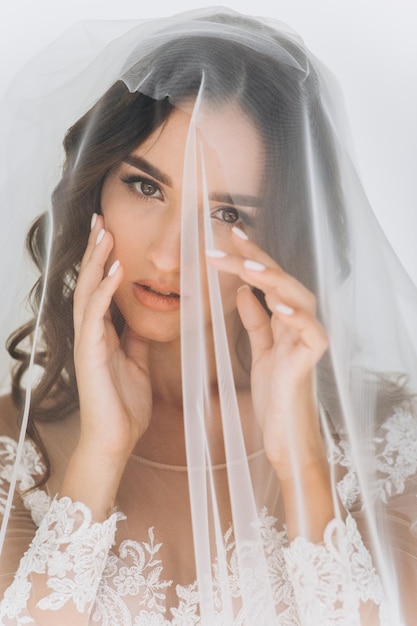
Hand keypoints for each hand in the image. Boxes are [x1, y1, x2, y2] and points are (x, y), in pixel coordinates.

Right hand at [73, 214, 151, 461]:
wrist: (116, 438)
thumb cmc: (125, 404)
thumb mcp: (137, 361)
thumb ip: (136, 336)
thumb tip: (143, 315)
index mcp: (102, 332)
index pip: (99, 287)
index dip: (103, 259)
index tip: (110, 231)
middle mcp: (91, 331)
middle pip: (88, 281)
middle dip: (95, 250)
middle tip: (100, 218)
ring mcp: (87, 341)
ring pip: (87, 291)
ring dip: (96, 261)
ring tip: (104, 233)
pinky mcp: (89, 354)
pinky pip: (96, 316)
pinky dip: (104, 291)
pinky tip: (114, 271)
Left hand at [206, 227, 327, 479]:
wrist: (285, 435)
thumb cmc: (275, 394)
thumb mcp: (260, 351)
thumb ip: (256, 322)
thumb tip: (243, 292)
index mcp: (285, 321)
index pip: (269, 281)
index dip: (251, 258)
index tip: (230, 237)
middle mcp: (299, 325)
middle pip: (281, 283)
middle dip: (257, 260)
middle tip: (231, 240)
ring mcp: (306, 342)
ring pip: (299, 300)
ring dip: (275, 281)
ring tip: (249, 267)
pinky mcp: (309, 363)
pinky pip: (311, 334)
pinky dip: (297, 318)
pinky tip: (279, 305)